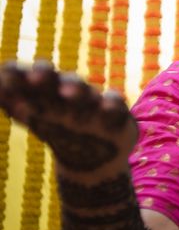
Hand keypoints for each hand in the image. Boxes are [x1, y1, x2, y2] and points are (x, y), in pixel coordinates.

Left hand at [0, 61, 136, 178]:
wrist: (91, 154)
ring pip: (84, 91)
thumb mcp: (31, 115)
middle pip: (56, 78)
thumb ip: (10, 100)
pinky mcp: (117, 111)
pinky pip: (115, 104)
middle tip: (34, 80)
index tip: (6, 77)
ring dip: (75, 90)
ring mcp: (93, 101)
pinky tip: (105, 109)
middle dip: (46, 76)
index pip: (31, 76)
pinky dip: (111, 104)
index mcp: (47, 90)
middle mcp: (69, 91)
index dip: (19, 75)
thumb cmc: (57, 126)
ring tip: (66, 95)